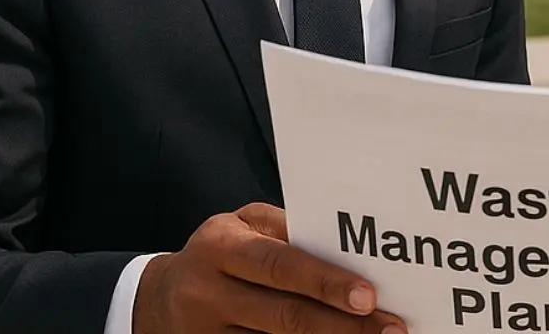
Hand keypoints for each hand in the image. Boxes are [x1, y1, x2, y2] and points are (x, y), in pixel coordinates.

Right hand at [134, 203, 404, 333]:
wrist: (160, 299)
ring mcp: (209, 332)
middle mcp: (209, 292)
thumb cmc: (218, 253)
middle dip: (342, 325)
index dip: (325, 281)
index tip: (368, 296)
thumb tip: (343, 245)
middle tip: (388, 328)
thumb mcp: (242, 225)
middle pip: (284, 315)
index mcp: (219, 247)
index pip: (279, 265)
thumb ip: (287, 229)